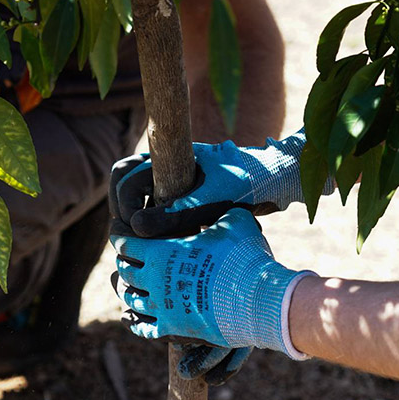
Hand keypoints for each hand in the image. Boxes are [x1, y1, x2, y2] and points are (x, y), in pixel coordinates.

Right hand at [108, 131, 313, 237]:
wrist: (276, 181)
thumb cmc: (246, 183)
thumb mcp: (210, 201)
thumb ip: (175, 213)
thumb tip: (136, 228)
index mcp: (167, 154)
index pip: (123, 173)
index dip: (122, 202)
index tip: (132, 227)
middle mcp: (166, 164)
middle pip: (126, 188)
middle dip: (126, 213)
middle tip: (133, 240)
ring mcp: (173, 180)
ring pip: (140, 202)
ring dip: (140, 223)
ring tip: (150, 245)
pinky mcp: (183, 197)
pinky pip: (157, 212)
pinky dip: (158, 228)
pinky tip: (170, 245)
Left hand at [110, 209, 312, 365]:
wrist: (256, 300)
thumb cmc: (244, 257)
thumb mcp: (235, 222)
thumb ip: (222, 214)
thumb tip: (229, 209)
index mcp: (162, 251)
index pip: (126, 242)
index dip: (119, 234)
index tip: (118, 229)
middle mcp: (155, 280)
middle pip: (125, 270)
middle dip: (123, 261)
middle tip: (124, 256)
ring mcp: (162, 307)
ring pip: (130, 298)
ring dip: (127, 289)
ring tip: (128, 285)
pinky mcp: (172, 330)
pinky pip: (142, 328)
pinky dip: (133, 321)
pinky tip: (129, 317)